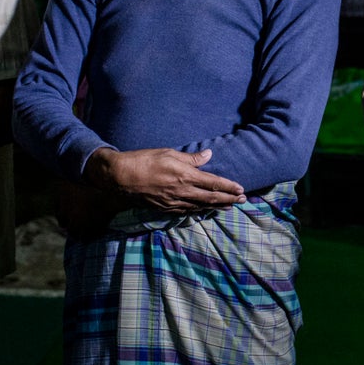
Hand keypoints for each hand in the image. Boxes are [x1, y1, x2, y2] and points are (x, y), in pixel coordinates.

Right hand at [84, 146, 246, 215]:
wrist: (121, 177)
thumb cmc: (145, 160)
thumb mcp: (169, 153)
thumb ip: (191, 158)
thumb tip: (209, 155)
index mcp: (185, 176)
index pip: (213, 183)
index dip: (228, 187)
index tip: (241, 189)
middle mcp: (182, 191)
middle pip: (210, 198)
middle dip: (228, 199)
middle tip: (242, 200)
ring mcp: (173, 202)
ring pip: (200, 207)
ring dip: (216, 207)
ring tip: (229, 206)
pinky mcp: (164, 208)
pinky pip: (187, 211)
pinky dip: (199, 211)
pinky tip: (205, 210)